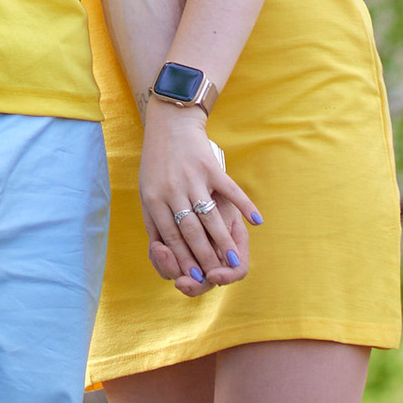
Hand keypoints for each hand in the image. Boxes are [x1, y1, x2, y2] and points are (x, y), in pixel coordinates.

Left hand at [138, 104, 259, 296]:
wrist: (170, 123)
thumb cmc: (157, 163)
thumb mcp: (147, 191)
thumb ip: (155, 221)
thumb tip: (165, 252)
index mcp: (153, 200)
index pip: (171, 237)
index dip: (184, 259)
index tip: (196, 278)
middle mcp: (172, 190)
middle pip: (191, 231)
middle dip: (204, 258)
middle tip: (217, 276)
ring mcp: (192, 178)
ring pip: (210, 217)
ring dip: (223, 241)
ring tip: (232, 261)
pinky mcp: (210, 166)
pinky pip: (230, 189)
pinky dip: (244, 205)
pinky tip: (256, 220)